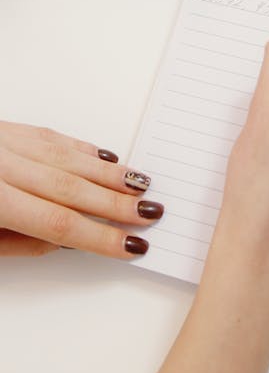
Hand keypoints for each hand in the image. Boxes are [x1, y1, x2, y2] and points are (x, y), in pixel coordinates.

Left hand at [0, 121, 162, 257]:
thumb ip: (21, 243)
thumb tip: (67, 240)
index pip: (58, 223)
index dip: (100, 236)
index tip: (131, 245)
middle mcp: (1, 166)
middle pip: (71, 187)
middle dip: (116, 203)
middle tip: (149, 212)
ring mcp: (5, 141)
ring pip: (68, 157)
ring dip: (108, 172)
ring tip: (140, 184)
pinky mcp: (6, 127)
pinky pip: (52, 136)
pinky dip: (83, 149)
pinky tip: (105, 158)